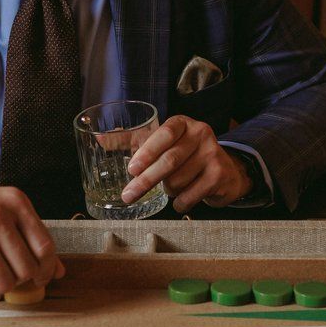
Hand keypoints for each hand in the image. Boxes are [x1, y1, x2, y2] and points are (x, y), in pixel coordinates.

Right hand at [0, 174, 64, 294]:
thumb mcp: (3, 210)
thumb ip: (31, 237)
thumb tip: (58, 271)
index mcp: (15, 202)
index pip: (45, 247)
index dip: (46, 269)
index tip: (40, 278)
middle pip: (26, 270)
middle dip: (19, 278)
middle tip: (6, 272)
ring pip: (4, 283)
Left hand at [121, 115, 251, 212]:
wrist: (226, 171)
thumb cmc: (185, 155)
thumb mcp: (161, 143)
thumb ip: (132, 140)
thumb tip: (99, 138)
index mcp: (183, 123)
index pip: (164, 134)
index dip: (147, 152)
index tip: (131, 169)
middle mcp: (201, 134)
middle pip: (169, 161)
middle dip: (145, 181)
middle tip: (128, 196)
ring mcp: (213, 154)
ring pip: (177, 181)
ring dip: (167, 191)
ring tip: (170, 188)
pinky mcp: (219, 175)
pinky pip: (190, 195)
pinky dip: (179, 203)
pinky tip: (181, 200)